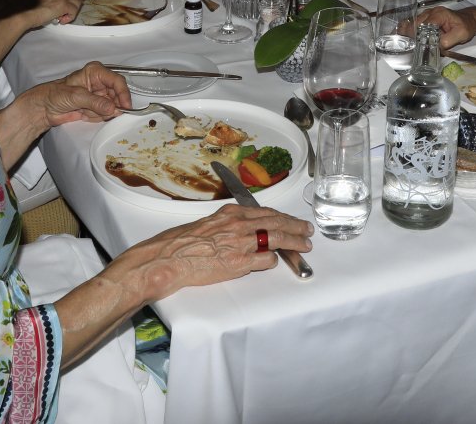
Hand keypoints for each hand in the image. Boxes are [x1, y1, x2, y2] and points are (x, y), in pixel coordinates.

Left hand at [29, 61, 130, 127]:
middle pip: (118, 95)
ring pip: (112, 106)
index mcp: (96, 72)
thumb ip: (96, 102)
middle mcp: (100, 82)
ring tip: (84, 110)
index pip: (117, 81)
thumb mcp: (76, 96)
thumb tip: (113, 108)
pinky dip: (96, 117)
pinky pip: (105, 114)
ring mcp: (99, 95)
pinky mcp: (96, 107)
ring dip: (100, 112)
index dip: (123, 94)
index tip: (125, 106)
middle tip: (102, 112)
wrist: (44, 108)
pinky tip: (84, 114)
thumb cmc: (55, 95)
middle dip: (111, 106)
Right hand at [36, 0, 86, 25]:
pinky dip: (70, 17)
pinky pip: (74, 11)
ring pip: (78, 3)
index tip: (65, 5)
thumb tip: (64, 0)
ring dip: (72, 11)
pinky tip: (62, 21)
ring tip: (63, 16)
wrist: (28, 12)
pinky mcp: (64, 4)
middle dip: (74, 3)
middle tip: (66, 11)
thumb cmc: (31, 5)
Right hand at [132, 204, 313, 298]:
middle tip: (308, 230)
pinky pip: (266, 260)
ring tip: (305, 245)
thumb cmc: (180, 243)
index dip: (283, 216)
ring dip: (294, 242)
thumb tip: (241, 231)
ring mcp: (240, 242)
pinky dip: (273, 261)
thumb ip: (226, 226)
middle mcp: (238, 224)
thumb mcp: (206, 225)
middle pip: (276, 222)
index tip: (292, 220)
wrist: (167, 258)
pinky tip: (276, 262)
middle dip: (296, 226)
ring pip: (277, 238)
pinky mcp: (239, 262)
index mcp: (230, 213)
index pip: (265, 212)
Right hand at [412, 5, 474, 48]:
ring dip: (414, 35)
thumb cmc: (465, 26)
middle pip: (415, 24)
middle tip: (418, 46)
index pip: (424, 25)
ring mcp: (427, 14)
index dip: (420, 35)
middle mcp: (431, 12)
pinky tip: (418, 39)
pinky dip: (415, 33)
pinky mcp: (425, 18)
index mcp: (439, 14)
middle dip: (415, 36)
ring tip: (419, 44)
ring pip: (413, 25)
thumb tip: (436, 46)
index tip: (420, 45)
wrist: (467, 21)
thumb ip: (448, 40)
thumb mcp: (461, 34)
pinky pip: (416, 26)